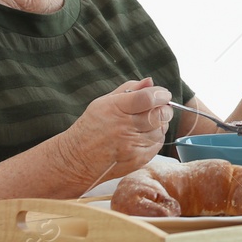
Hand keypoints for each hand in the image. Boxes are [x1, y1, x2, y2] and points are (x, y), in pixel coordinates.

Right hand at [58, 77, 172, 185]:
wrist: (77, 159)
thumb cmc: (90, 128)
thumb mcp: (104, 102)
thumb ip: (129, 89)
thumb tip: (150, 82)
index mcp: (115, 108)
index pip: (147, 98)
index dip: (161, 94)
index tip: (163, 94)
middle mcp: (124, 128)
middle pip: (159, 114)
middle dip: (164, 108)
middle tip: (158, 107)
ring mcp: (132, 146)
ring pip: (161, 130)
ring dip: (159, 124)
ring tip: (146, 123)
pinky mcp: (138, 160)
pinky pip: (158, 144)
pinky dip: (155, 138)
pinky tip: (143, 135)